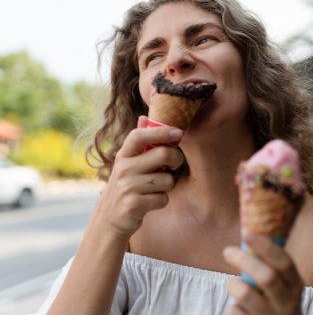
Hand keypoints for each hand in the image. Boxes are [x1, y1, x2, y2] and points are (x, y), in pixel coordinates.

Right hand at [94, 116, 184, 237]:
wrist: (108, 220)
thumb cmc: (126, 187)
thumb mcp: (127, 164)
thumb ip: (139, 143)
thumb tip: (144, 117)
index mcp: (123, 156)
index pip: (139, 136)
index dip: (160, 131)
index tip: (179, 132)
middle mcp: (123, 169)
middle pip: (163, 155)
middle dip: (176, 160)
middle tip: (174, 165)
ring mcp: (127, 187)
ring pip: (167, 180)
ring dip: (167, 186)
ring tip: (155, 189)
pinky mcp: (133, 204)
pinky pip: (163, 199)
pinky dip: (162, 201)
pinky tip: (150, 202)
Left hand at [223, 233, 303, 314]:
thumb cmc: (273, 303)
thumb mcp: (281, 286)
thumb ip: (268, 266)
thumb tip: (247, 233)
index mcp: (295, 286)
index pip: (284, 262)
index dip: (265, 246)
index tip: (247, 232)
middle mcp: (288, 303)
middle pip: (267, 277)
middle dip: (245, 260)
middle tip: (228, 251)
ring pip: (246, 294)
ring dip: (234, 285)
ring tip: (234, 286)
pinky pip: (235, 312)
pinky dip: (232, 307)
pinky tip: (239, 310)